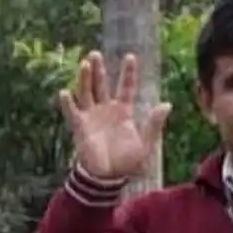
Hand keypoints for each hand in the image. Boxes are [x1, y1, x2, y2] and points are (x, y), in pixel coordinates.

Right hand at [59, 51, 171, 180]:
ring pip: (86, 92)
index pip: (126, 87)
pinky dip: (67, 103)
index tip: (130, 57)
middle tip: (95, 53)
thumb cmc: (127, 163)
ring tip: (85, 64)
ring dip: (85, 78)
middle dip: (99, 69)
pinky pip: (72, 112)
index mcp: (123, 112)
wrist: (107, 178)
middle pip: (101, 84)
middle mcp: (106, 110)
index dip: (128, 73)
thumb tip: (167, 104)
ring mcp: (91, 117)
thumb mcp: (145, 144)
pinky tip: (65, 92)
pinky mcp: (80, 127)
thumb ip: (154, 125)